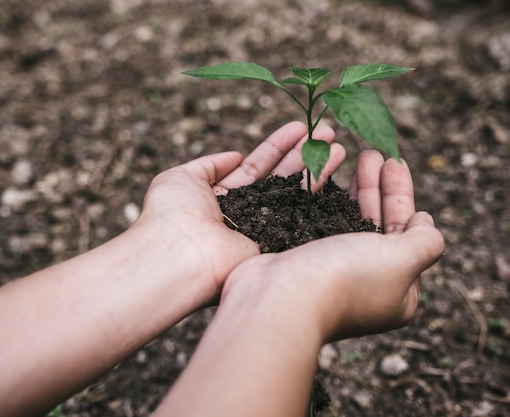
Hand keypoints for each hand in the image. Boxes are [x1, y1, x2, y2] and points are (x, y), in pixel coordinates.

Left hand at [134, 121, 344, 298]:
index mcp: (221, 199)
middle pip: (280, 178)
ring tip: (337, 144)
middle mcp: (245, 215)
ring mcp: (262, 231)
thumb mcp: (180, 178)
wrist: (177, 255)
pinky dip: (315, 190)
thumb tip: (234, 156)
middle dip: (302, 153)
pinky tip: (330, 167)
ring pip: (294, 193)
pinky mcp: (275, 245)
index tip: (299, 127)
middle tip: (327, 131)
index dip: (277, 146)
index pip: (255, 167)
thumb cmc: (171, 214)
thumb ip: (208, 165)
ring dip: (315, 166)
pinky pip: (299, 215)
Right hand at [223, 150, 444, 341]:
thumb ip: (426, 240)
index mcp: (395, 291)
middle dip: (377, 185)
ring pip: (347, 220)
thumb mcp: (402, 259)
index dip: (401, 196)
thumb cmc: (345, 279)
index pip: (407, 234)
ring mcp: (329, 273)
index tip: (395, 162)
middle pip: (377, 224)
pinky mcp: (300, 261)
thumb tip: (425, 221)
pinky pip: (318, 221)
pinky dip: (324, 197)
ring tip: (350, 153)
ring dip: (353, 187)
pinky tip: (322, 176)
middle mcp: (363, 283)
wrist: (277, 298)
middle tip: (371, 152)